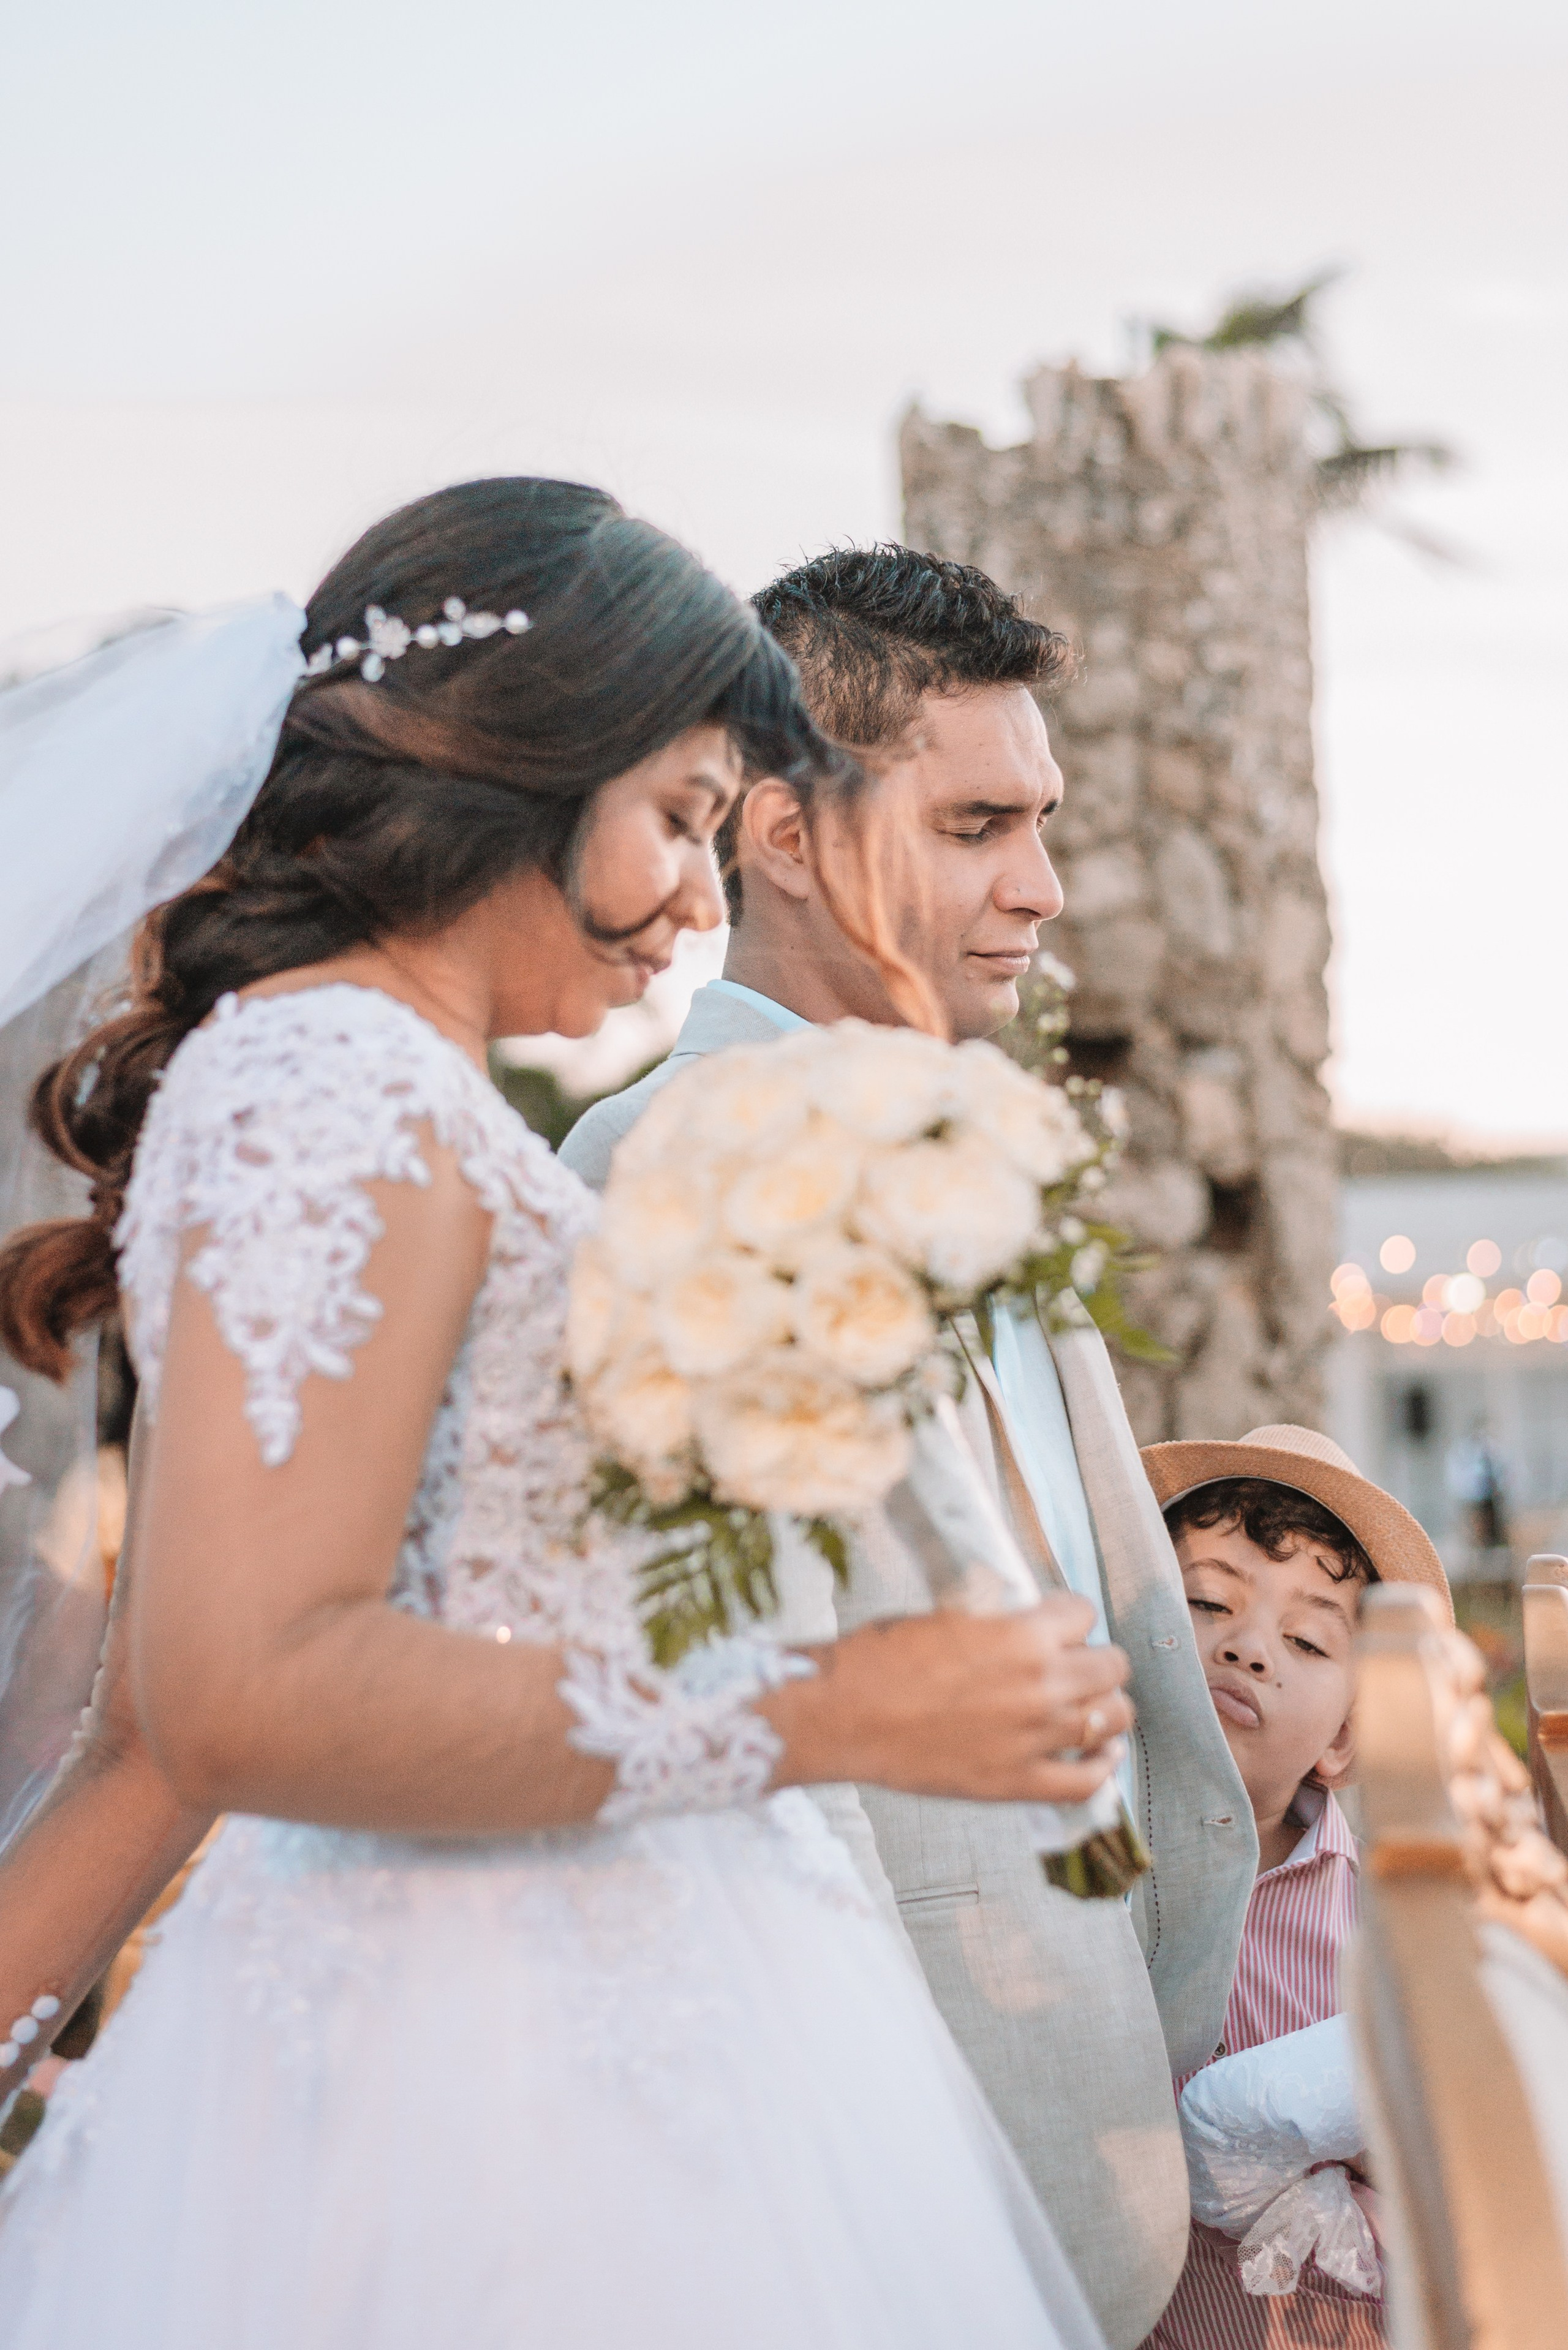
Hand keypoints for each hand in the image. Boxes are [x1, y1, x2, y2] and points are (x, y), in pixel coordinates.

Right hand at [764, 1594, 1132, 1804]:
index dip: (1069, 1616)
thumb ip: (998, 1621)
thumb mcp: (948, 1614)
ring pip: (1112, 1718)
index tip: (1058, 1623)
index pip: (1082, 1613)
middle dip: (1097, 1658)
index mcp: (1024, 1635)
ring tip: (1095, 1705)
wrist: (845, 1713)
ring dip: (1107, 1706)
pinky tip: (1104, 1753)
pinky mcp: (1018, 1782)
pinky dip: (1103, 1767)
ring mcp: (1035, 1737)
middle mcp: (1042, 1685)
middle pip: (1111, 1666)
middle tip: (1076, 1663)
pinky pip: (1087, 1781)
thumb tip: (1023, 1620)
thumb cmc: (882, 1656)